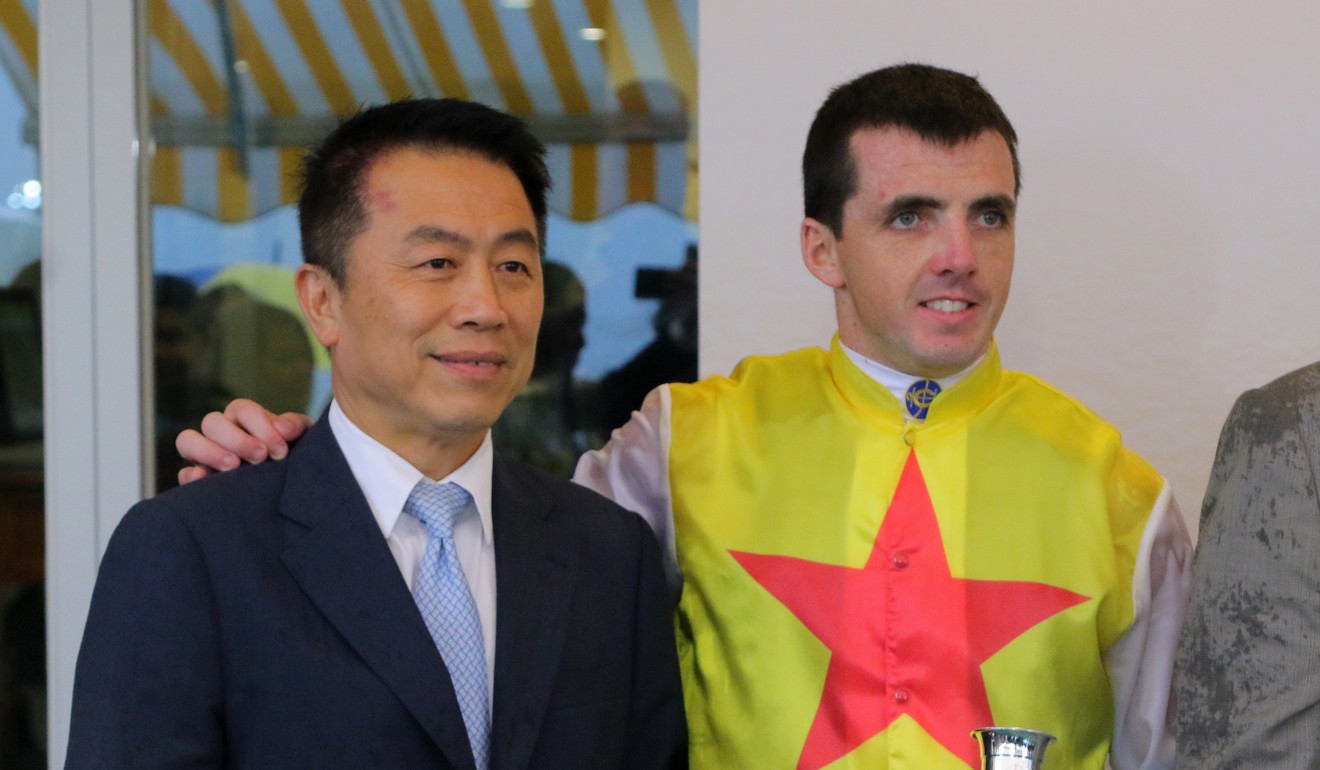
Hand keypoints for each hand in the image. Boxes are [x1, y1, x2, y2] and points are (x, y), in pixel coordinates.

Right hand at [176, 399, 312, 484]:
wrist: (291, 491)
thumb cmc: (294, 457)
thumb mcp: (300, 439)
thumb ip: (294, 427)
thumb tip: (282, 429)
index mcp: (243, 419)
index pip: (241, 408)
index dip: (260, 424)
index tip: (280, 449)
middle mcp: (221, 433)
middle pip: (212, 422)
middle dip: (237, 439)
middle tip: (260, 457)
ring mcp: (205, 456)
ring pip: (188, 440)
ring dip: (209, 451)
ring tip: (234, 467)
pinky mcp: (199, 480)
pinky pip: (183, 473)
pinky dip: (191, 475)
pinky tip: (206, 479)